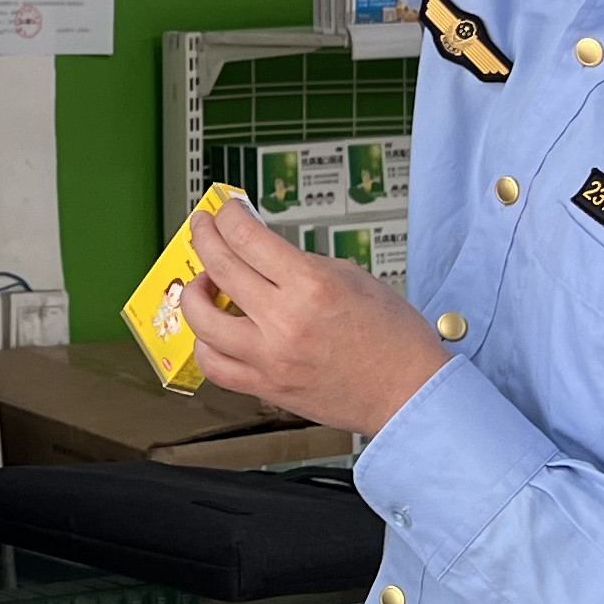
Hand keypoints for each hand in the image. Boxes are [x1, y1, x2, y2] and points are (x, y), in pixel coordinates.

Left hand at [175, 197, 452, 438]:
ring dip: (195, 293)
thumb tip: (267, 252)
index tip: (226, 211)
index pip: (246, 237)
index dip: (228, 216)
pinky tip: (214, 330)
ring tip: (205, 284)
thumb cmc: (394, 339)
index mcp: (311, 286)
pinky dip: (206, 344)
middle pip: (219, 267)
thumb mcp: (355, 278)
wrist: (408, 393)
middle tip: (203, 228)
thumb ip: (304, 264)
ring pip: (202, 320)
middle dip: (204, 237)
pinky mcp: (266, 387)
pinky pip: (215, 366)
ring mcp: (270, 358)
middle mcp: (284, 321)